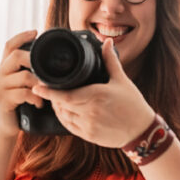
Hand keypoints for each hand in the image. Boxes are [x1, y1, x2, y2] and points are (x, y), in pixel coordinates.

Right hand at [0, 29, 42, 137]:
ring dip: (39, 83)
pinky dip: (35, 97)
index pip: (9, 46)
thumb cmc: (17, 105)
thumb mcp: (20, 86)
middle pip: (16, 56)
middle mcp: (0, 74)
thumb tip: (48, 65)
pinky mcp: (4, 100)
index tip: (35, 32)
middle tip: (47, 69)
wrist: (3, 126)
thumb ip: (27, 74)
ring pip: (24, 76)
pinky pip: (24, 93)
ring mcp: (1, 87)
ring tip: (46, 91)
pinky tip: (39, 103)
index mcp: (4, 68)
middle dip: (34, 59)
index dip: (21, 37)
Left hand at [31, 38, 154, 148]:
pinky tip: (64, 112)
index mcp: (97, 95)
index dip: (49, 92)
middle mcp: (90, 112)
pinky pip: (70, 127)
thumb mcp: (122, 81)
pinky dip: (64, 118)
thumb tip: (107, 42)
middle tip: (47, 89)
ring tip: (55, 99)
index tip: (37, 86)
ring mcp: (89, 125)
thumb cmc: (133, 104)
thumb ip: (111, 61)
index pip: (65, 95)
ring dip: (57, 108)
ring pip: (64, 117)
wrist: (142, 131)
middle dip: (52, 98)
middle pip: (61, 105)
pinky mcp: (89, 136)